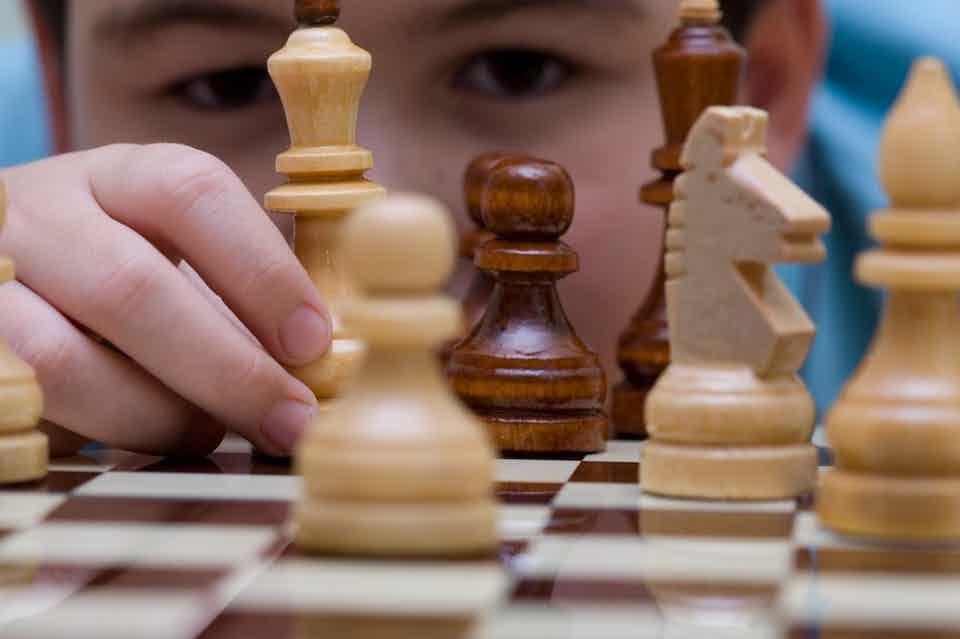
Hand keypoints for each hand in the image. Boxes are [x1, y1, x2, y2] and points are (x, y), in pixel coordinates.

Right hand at [0, 144, 330, 457]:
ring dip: (160, 414)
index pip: (191, 191)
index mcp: (115, 176)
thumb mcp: (163, 248)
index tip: (313, 341)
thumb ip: (233, 294)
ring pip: (63, 361)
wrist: (0, 271)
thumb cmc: (109, 267)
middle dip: (227, 368)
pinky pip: (29, 404)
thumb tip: (316, 364)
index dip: (262, 269)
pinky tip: (145, 437)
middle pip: (131, 286)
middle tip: (290, 420)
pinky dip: (101, 434)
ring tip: (209, 431)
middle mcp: (38, 214)